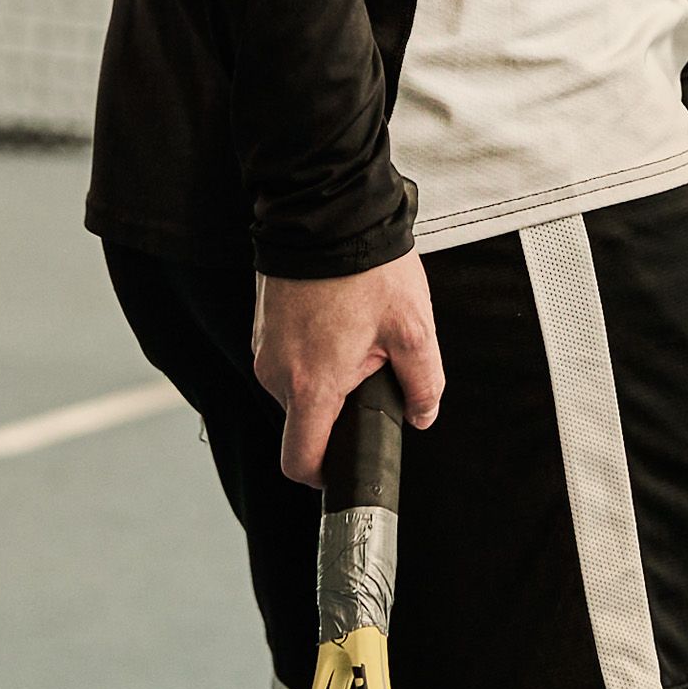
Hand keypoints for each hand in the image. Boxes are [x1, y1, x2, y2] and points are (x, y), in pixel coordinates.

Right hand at [251, 251, 442, 485]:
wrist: (326, 213)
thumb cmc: (365, 268)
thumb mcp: (413, 329)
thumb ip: (424, 383)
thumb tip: (423, 414)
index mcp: (311, 385)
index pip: (300, 460)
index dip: (324, 475)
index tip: (344, 466)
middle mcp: (277, 372)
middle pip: (303, 421)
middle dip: (338, 408)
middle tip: (371, 370)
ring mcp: (264, 348)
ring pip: (296, 387)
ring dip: (326, 376)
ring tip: (356, 334)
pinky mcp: (263, 326)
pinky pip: (287, 357)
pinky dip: (312, 351)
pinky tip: (337, 320)